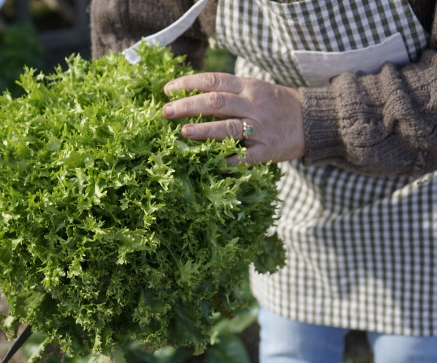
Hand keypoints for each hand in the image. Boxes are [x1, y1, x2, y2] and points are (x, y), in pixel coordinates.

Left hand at [162, 72, 304, 165]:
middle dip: (188, 106)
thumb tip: (190, 96)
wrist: (314, 120)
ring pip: (229, 128)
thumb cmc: (276, 105)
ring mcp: (261, 128)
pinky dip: (229, 161)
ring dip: (204, 130)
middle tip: (166, 112)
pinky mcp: (268, 150)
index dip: (188, 84)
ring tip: (183, 132)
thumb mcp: (255, 89)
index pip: (213, 81)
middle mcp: (253, 105)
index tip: (167, 90)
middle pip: (216, 103)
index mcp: (247, 87)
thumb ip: (228, 92)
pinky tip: (213, 163)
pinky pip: (246, 157)